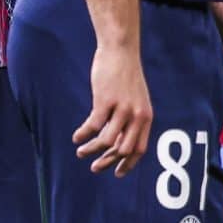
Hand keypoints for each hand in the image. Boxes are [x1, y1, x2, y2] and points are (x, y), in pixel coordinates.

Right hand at [75, 40, 152, 175]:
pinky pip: (93, 126)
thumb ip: (130, 119)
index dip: (128, 164)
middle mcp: (136, 116)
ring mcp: (122, 109)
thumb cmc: (125, 74)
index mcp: (145, 117)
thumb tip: (115, 142)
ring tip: (80, 151)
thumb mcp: (135, 98)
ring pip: (106, 141)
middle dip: (107, 162)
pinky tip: (77, 136)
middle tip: (94, 168)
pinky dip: (83, 135)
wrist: (120, 50)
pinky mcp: (105, 101)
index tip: (116, 173)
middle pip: (123, 149)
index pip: (140, 149)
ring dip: (92, 150)